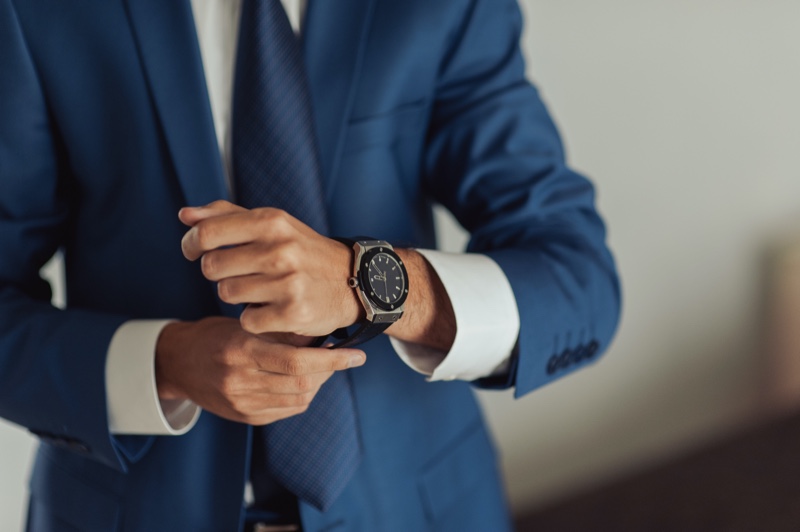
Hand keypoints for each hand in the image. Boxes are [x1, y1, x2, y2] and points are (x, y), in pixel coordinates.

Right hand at [155, 317, 365, 424]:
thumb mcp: (245, 324)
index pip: (297, 361)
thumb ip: (282, 331)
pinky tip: (303, 379)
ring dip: (319, 382)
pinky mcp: (245, 417)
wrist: (177, 364)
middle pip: (302, 383)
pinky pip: (287, 410)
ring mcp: (242, 403)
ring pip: (300, 399)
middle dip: (329, 370)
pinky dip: (303, 395)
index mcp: (241, 350)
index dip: (333, 360)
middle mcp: (241, 381)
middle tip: (340, 356)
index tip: (357, 356)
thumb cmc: (215, 335)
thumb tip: (324, 332)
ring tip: (321, 365)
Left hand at [178, 200, 361, 336]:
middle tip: (239, 273)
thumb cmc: (303, 251)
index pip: (207, 233)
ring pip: (227, 294)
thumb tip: (184, 215)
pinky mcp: (294, 313)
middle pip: (211, 267)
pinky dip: (255, 319)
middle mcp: (281, 250)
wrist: (355, 281)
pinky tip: (273, 310)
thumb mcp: (273, 225)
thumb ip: (226, 216)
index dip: (191, 244)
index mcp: (272, 222)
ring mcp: (288, 283)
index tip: (194, 251)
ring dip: (238, 296)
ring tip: (261, 290)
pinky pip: (248, 321)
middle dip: (219, 273)